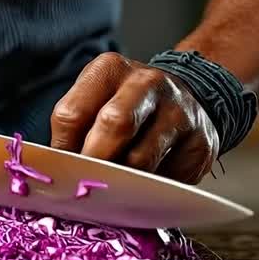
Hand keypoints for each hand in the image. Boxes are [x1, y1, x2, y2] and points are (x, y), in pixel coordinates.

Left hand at [49, 52, 219, 183]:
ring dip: (122, 181)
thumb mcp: (95, 100)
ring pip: (141, 158)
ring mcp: (179, 111)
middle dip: (94, 162)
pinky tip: (145, 185)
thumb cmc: (126, 105)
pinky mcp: (201, 142)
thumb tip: (57, 171)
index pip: (71, 113)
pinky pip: (168, 178)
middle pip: (113, 124)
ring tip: (114, 188)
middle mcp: (147, 83)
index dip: (62, 149)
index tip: (63, 168)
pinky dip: (150, 189)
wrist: (187, 98)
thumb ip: (75, 128)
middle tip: (86, 185)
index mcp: (110, 69)